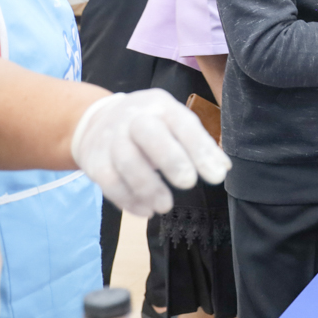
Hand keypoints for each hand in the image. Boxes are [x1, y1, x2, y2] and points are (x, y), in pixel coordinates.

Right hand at [71, 90, 231, 216]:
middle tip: (189, 183)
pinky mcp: (95, 161)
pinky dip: (128, 200)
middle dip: (170, 159)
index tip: (217, 176)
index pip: (183, 124)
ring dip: (148, 187)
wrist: (96, 120)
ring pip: (126, 160)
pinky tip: (146, 211)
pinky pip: (109, 182)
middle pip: (149, 133)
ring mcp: (111, 138)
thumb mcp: (174, 122)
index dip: (200, 149)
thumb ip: (198, 143)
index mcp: (161, 106)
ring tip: (165, 206)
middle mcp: (134, 118)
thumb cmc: (149, 123)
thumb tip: (222, 169)